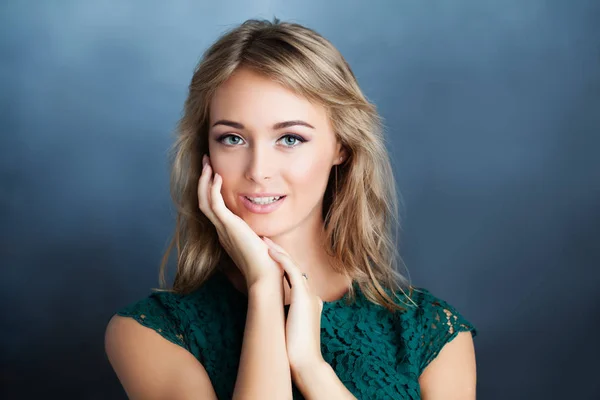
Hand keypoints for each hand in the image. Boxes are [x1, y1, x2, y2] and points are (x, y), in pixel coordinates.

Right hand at [198, 154, 282, 289]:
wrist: (266, 277)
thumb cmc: (268, 266)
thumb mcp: (262, 248)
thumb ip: (260, 241)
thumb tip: (265, 239)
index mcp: (228, 234)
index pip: (213, 209)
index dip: (211, 191)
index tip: (215, 175)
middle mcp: (221, 231)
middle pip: (204, 201)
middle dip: (204, 181)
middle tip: (206, 163)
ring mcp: (223, 229)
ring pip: (204, 200)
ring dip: (205, 181)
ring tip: (207, 164)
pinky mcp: (228, 227)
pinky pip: (214, 204)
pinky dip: (213, 189)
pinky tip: (218, 176)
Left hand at [262, 237, 324, 372]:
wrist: (306, 363)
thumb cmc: (295, 352)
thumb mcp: (289, 329)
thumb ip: (284, 317)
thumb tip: (271, 315)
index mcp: (308, 302)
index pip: (294, 277)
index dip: (280, 264)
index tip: (268, 255)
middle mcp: (310, 295)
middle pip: (294, 266)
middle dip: (279, 252)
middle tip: (264, 240)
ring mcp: (309, 295)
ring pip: (293, 265)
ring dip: (278, 251)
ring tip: (264, 240)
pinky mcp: (304, 297)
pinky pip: (292, 271)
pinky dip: (281, 260)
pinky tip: (270, 251)